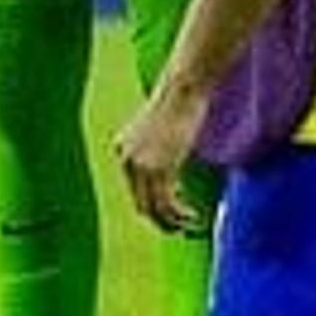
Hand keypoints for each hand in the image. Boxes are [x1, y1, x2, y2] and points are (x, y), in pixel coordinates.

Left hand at [115, 75, 215, 232]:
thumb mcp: (161, 127)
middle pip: (141, 203)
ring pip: (154, 209)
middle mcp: (126, 160)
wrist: (182, 89)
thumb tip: (171, 158)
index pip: (135, 189)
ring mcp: (141, 167)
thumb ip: (159, 145)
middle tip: (181, 227)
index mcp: (122, 150)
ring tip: (190, 226)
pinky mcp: (159, 169)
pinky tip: (193, 217)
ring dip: (172, 223)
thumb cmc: (178, 100)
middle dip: (161, 219)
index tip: (178, 204)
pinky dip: (180, 216)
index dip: (155, 203)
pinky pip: (167, 204)